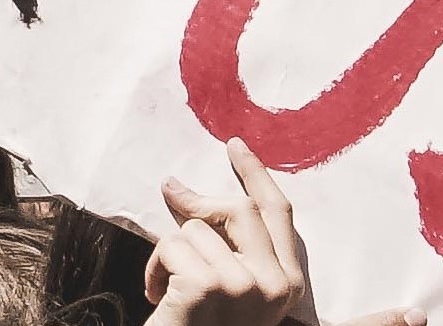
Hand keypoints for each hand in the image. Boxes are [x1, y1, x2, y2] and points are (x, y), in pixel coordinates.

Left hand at [147, 142, 372, 325]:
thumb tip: (196, 195)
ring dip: (169, 252)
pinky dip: (154, 267)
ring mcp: (242, 285)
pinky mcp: (205, 287)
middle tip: (171, 193)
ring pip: (198, 229)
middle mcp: (274, 284)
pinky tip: (153, 295)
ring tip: (162, 287)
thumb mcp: (236, 294)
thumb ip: (238, 252)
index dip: (255, 174)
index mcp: (289, 285)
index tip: (234, 146)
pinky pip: (173, 246)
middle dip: (200, 201)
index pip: (278, 211)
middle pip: (240, 209)